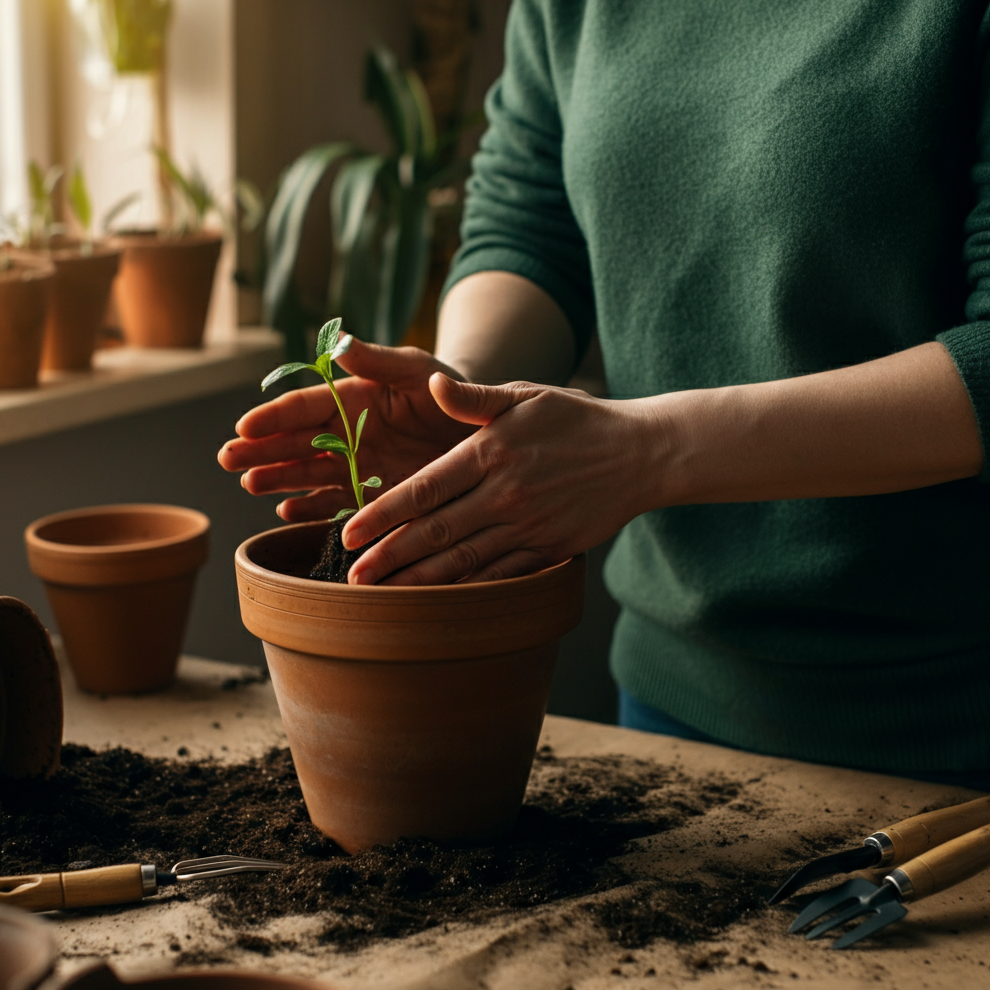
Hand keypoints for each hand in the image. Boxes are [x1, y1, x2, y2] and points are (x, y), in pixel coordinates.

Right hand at [218, 339, 476, 521]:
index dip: (273, 417)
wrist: (476, 427)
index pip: (304, 407)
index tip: (244, 427)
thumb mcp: (416, 369)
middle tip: (228, 460)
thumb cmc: (446, 390)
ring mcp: (357, 466)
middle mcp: (346, 433)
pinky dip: (312, 509)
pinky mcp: (373, 495)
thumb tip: (338, 342)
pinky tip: (286, 511)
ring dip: (278, 479)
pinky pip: (337, 504)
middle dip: (261, 451)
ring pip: (308, 474)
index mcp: (350, 398)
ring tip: (250, 484)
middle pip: (295, 443)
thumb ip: (378, 360)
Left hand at [342, 374, 661, 584]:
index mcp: (491, 452)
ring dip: (418, 581)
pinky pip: (499, 576)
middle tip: (352, 577)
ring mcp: (528, 526)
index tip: (349, 531)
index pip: (425, 488)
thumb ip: (473, 398)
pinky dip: (466, 591)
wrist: (640, 454)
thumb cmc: (576, 420)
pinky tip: (437, 603)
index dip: (384, 513)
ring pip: (463, 561)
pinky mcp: (548, 549)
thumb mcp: (525, 395)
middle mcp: (505, 493)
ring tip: (382, 597)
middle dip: (389, 557)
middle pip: (436, 532)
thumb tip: (431, 386)